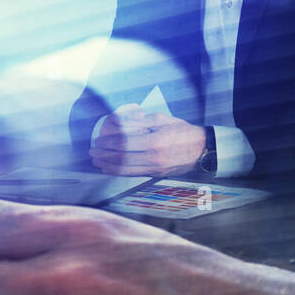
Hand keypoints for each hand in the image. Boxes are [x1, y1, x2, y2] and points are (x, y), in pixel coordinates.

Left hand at [90, 106, 205, 175]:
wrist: (202, 149)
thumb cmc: (181, 131)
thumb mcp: (161, 119)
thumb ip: (139, 122)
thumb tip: (118, 124)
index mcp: (156, 140)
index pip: (125, 143)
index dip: (108, 143)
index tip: (98, 141)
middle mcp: (154, 157)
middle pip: (122, 157)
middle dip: (103, 154)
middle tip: (92, 151)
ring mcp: (155, 168)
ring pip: (125, 168)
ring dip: (107, 165)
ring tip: (95, 161)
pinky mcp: (155, 174)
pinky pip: (132, 174)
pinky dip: (117, 172)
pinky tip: (108, 169)